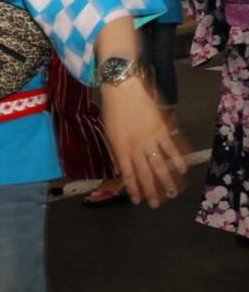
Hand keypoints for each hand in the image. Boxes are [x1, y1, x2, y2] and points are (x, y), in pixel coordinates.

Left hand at [101, 77, 186, 207]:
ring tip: (172, 194)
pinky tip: (183, 170)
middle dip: (150, 190)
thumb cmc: (112, 108)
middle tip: (156, 204)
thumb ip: (116, 150)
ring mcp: (150, 138)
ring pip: (160, 164)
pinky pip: (172, 147)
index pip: (127, 173)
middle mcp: (135, 146)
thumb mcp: (109, 132)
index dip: (133, 188)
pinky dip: (178, 159)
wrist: (122, 87)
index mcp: (119, 147)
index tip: (137, 200)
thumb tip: (122, 167)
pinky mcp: (162, 128)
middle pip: (144, 173)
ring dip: (166, 180)